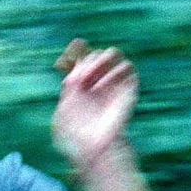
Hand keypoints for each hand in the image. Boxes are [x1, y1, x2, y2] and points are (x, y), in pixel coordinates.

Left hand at [53, 38, 137, 169]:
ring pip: (113, 54)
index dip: (78, 48)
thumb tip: (75, 70)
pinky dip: (114, 70)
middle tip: (78, 80)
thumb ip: (68, 86)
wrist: (94, 147)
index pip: (82, 58)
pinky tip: (101, 87)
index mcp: (81, 86)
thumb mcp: (62, 110)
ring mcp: (113, 85)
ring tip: (90, 79)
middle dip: (86, 61)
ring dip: (101, 60)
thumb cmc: (74, 135)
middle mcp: (97, 83)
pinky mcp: (128, 89)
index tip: (76, 43)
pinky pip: (128, 67)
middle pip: (96, 54)